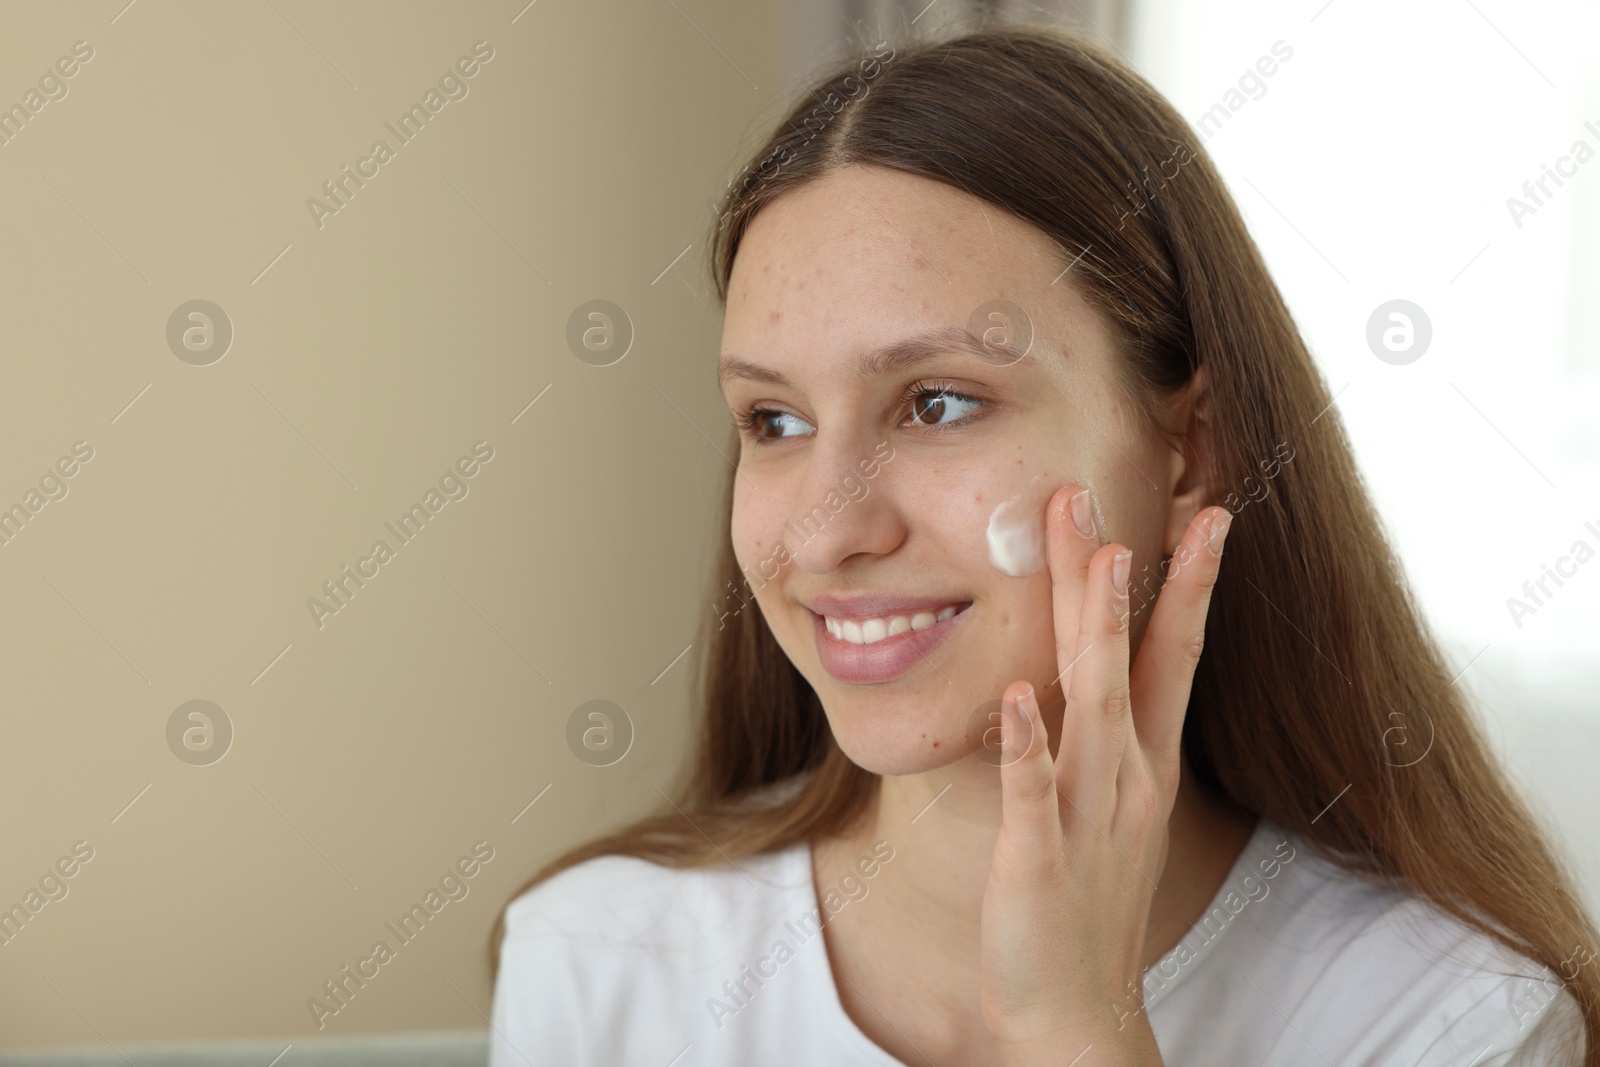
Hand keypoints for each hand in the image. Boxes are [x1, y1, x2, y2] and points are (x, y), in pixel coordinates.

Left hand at [978, 485, 1232, 1064]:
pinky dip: (1026, 744)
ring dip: (1094, 634)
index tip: (1208, 515)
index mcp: (1145, 763)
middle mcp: (1127, 778)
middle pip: (1133, 659)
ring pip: (1094, 708)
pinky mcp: (1038, 859)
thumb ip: (1100, 735)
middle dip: (1125, 577)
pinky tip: (1016, 694)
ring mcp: (1087, 816)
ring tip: (1100, 560)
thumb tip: (1081, 665)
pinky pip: (1030, 793)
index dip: (1190, 585)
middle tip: (1108, 497)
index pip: (1173, 656)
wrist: (1074, 1010)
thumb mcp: (1109, 804)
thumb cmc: (1087, 899)